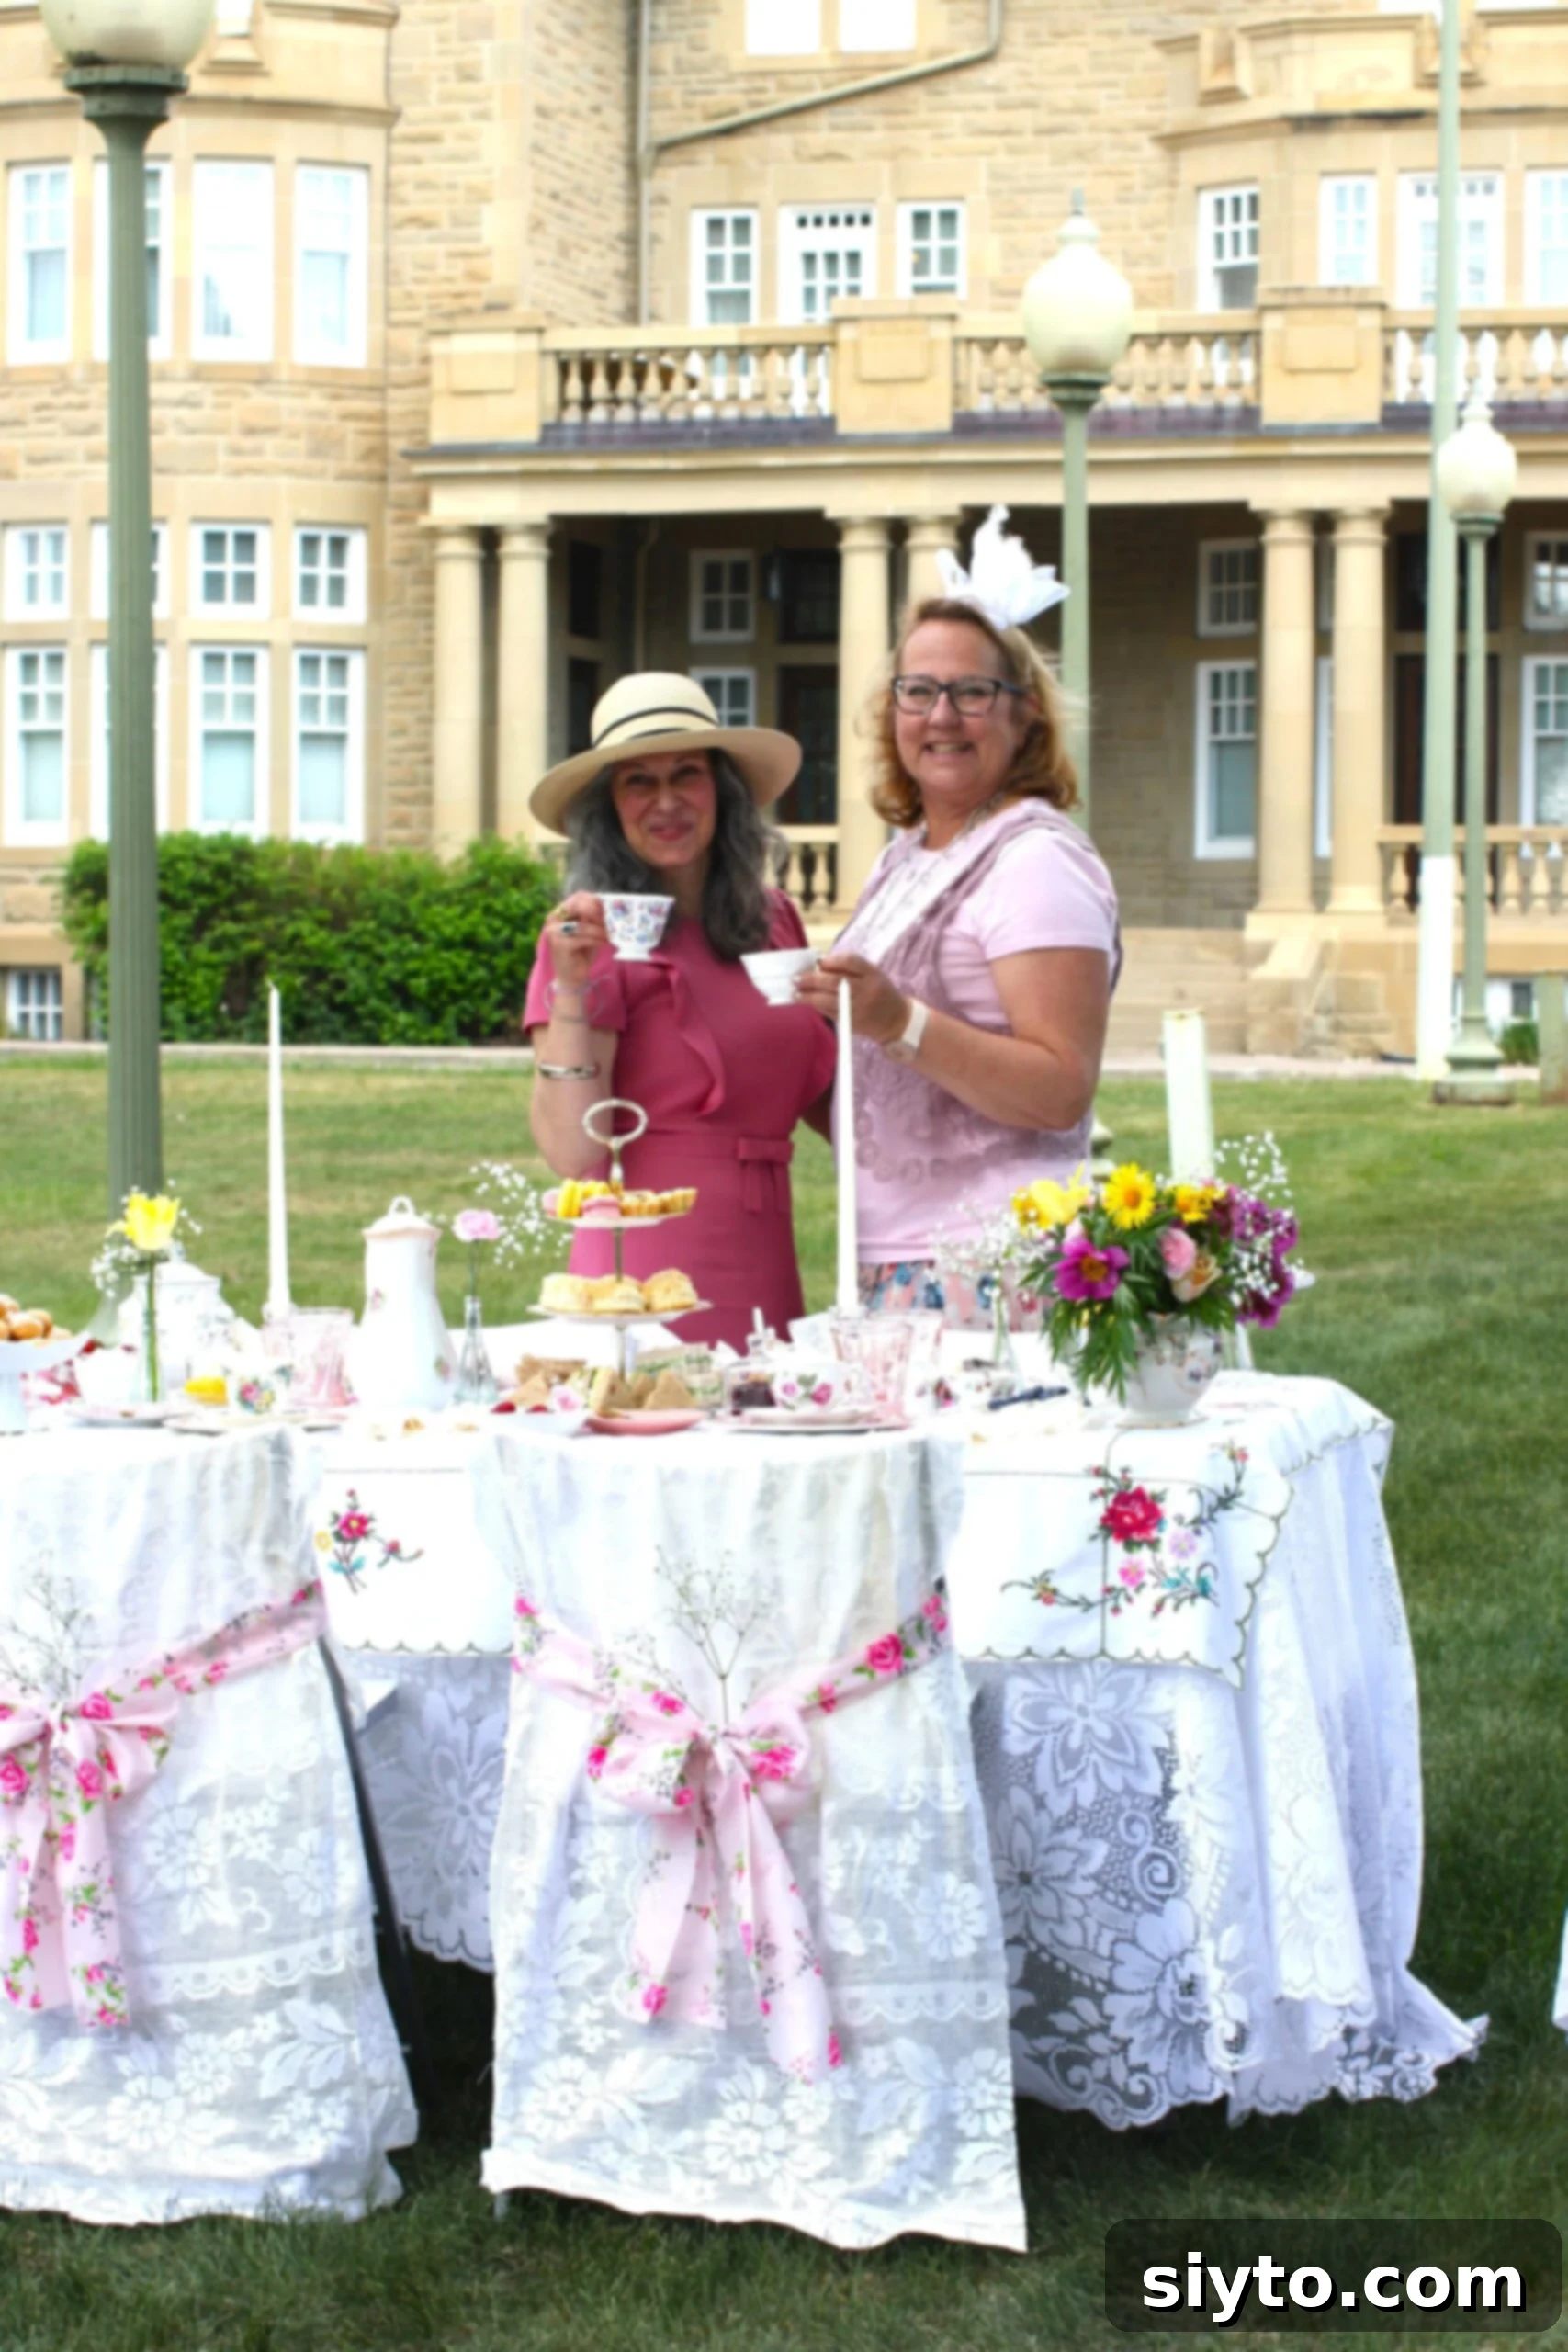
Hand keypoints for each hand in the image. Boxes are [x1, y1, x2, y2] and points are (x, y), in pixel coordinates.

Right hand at [545, 893, 607, 991]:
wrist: (571, 976)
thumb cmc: (581, 952)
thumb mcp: (589, 931)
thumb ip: (595, 918)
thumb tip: (610, 906)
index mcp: (560, 912)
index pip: (578, 897)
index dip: (595, 900)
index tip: (609, 906)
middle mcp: (553, 919)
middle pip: (578, 906)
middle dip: (597, 913)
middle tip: (610, 920)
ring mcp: (554, 932)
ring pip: (582, 925)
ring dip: (600, 930)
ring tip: (610, 934)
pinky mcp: (560, 945)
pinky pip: (583, 938)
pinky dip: (597, 940)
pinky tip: (605, 942)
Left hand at [794, 951, 909, 1047]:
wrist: (895, 1020)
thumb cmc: (878, 991)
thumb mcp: (871, 974)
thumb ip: (849, 967)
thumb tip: (819, 964)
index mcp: (871, 973)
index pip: (850, 961)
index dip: (831, 960)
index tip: (818, 962)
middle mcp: (865, 990)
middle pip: (835, 981)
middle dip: (812, 979)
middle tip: (796, 979)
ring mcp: (858, 1008)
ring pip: (828, 1000)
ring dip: (808, 997)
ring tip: (795, 993)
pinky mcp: (851, 1022)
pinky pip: (829, 1013)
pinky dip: (816, 1007)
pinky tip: (806, 1002)